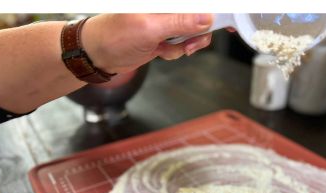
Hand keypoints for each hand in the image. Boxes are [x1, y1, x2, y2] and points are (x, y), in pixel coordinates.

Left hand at [80, 14, 214, 73]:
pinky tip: (160, 50)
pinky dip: (175, 50)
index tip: (228, 20)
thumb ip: (179, 22)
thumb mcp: (149, 29)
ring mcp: (164, 19)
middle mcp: (164, 7)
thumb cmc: (113, 36)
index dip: (211, 10)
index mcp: (161, 1)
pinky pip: (182, 41)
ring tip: (169, 48)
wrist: (98, 55)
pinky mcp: (163, 32)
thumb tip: (206, 17)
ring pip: (192, 30)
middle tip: (190, 43)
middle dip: (197, 32)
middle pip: (198, 15)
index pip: (193, 3)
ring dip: (185, 44)